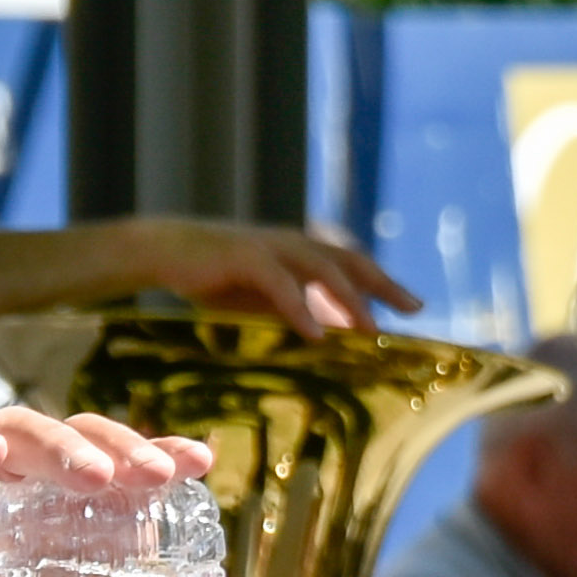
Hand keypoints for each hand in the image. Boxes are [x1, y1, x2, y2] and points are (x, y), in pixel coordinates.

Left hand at [0, 407, 215, 576]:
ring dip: (117, 446)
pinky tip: (194, 460)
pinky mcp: (115, 514)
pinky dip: (167, 459)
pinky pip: (137, 474)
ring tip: (154, 476)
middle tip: (96, 477)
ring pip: (80, 443)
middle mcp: (4, 503)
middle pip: (19, 441)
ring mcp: (63, 503)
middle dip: (57, 445)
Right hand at [106, 216, 418, 334]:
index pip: (350, 265)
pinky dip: (299, 308)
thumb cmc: (211, 276)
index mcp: (297, 251)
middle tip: (414, 309)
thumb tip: (328, 333)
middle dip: (382, 285)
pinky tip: (316, 334)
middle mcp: (290, 243)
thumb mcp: (260, 297)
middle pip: (348, 261)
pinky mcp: (243, 256)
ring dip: (349, 299)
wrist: (162, 250)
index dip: (383, 283)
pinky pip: (279, 284)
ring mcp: (268, 247)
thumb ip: (293, 308)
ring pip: (321, 269)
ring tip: (370, 330)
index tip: (412, 306)